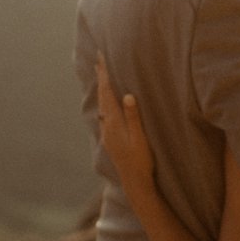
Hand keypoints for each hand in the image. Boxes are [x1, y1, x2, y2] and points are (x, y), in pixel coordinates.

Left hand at [95, 57, 155, 195]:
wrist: (134, 181)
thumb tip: (126, 95)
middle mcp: (107, 126)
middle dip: (100, 78)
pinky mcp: (110, 139)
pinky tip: (105, 105)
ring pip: (102, 105)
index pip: (107, 93)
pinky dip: (104, 103)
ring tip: (100, 77)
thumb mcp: (140, 137)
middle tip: (98, 61)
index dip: (104, 75)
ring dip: (101, 90)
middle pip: (102, 97)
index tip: (101, 59)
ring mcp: (107, 133)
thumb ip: (133, 116)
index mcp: (114, 122)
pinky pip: (104, 115)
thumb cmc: (141, 160)